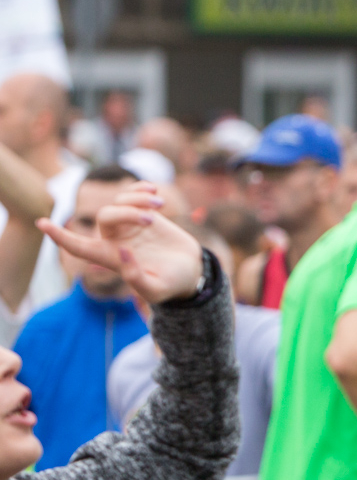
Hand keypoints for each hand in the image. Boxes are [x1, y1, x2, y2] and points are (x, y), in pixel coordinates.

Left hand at [39, 183, 202, 303]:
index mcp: (112, 258)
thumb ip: (136, 278)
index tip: (42, 223)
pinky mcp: (146, 213)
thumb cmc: (172, 285)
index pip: (79, 247)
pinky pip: (134, 194)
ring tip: (158, 205)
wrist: (192, 271)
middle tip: (151, 219)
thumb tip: (122, 253)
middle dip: (126, 212)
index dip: (60, 237)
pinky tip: (155, 193)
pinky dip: (142, 189)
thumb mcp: (156, 290)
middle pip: (106, 216)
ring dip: (137, 199)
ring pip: (119, 201)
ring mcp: (130, 225)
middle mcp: (116, 239)